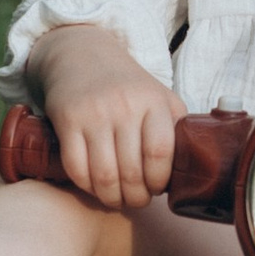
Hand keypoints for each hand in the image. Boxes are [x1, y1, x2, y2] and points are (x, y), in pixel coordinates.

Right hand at [31, 26, 183, 211]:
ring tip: (116, 199)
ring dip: (111, 198)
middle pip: (131, 171)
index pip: (160, 152)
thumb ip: (176, 127)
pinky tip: (94, 186)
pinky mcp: (68, 120)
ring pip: (103, 175)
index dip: (158, 180)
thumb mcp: (160, 96)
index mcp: (153, 101)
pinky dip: (86, 186)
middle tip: (136, 200)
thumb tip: (187, 170)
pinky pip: (76, 167)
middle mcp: (124, 106)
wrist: (83, 55)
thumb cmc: (127, 85)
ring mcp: (93, 114)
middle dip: (135, 197)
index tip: (156, 189)